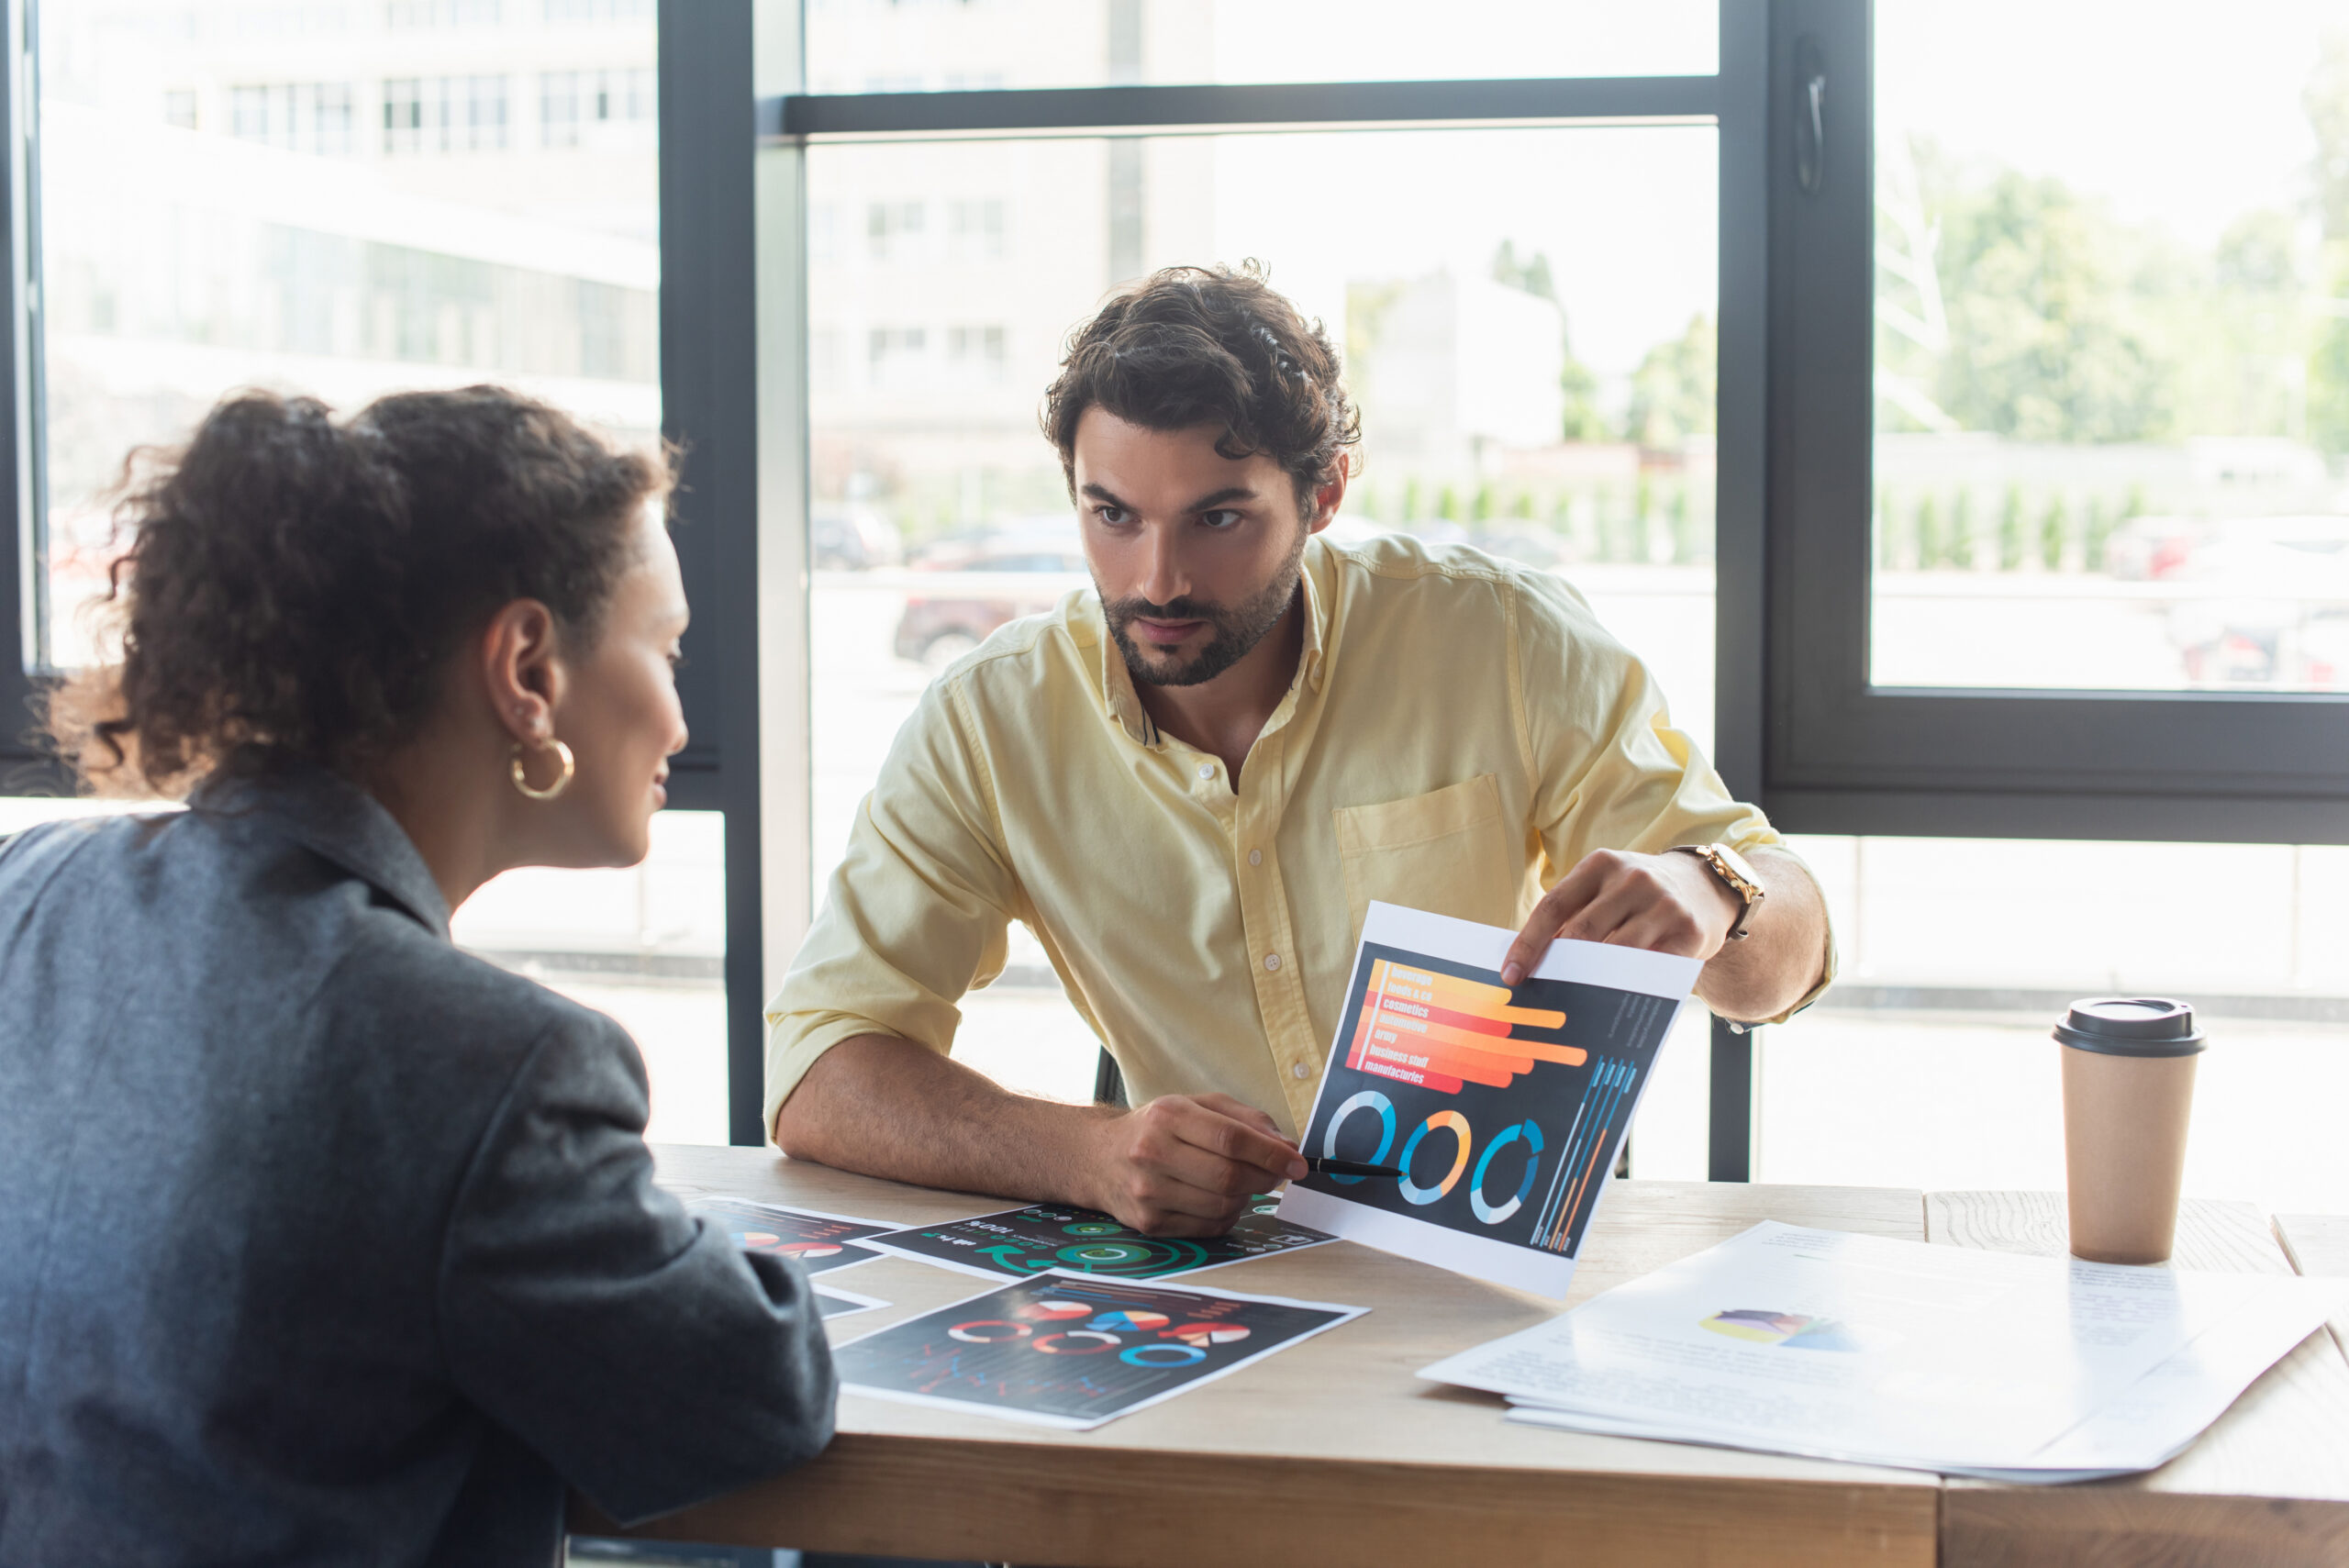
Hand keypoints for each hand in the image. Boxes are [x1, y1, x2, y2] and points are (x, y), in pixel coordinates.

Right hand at [1086, 1093, 1307, 1236]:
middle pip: (1229, 1176)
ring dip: (1247, 1197)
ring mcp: (1148, 1193)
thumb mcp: (1196, 1105)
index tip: (1297, 1162)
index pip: (1231, 1139)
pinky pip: (1208, 1226)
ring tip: (1244, 1183)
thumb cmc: (1157, 1128)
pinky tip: (1222, 1199)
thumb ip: (1244, 1120)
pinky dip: (1228, 1214)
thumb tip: (1286, 1148)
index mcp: (1167, 1116)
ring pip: (1221, 1205)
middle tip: (1278, 1175)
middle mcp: (1152, 1154)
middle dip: (1265, 1178)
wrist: (1099, 1158)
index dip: (1271, 1153)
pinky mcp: (1149, 1224)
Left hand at [1499, 848, 1740, 986]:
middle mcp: (1633, 879)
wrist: (1706, 886)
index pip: (1554, 905)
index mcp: (1602, 864)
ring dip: (1590, 980)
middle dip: (1556, 966)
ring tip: (1572, 1002)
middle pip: (1582, 931)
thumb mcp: (1607, 888)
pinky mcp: (1689, 932)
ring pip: (1616, 952)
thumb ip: (1575, 914)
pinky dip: (1628, 986)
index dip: (1528, 942)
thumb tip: (1534, 962)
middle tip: (1538, 995)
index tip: (1512, 972)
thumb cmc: (1638, 895)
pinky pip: (1651, 967)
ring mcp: (1663, 905)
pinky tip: (1613, 1002)